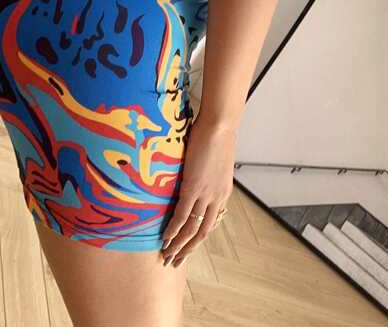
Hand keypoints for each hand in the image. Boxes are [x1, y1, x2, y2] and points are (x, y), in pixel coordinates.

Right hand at [160, 115, 235, 267]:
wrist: (219, 126)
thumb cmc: (216, 136)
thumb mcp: (214, 161)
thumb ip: (207, 173)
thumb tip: (196, 173)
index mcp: (223, 193)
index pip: (209, 224)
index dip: (196, 239)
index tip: (186, 248)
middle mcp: (216, 199)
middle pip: (201, 234)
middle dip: (187, 250)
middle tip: (174, 261)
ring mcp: (205, 195)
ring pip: (191, 229)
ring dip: (178, 245)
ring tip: (166, 255)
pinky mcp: (194, 188)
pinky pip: (181, 215)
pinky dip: (173, 229)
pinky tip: (164, 238)